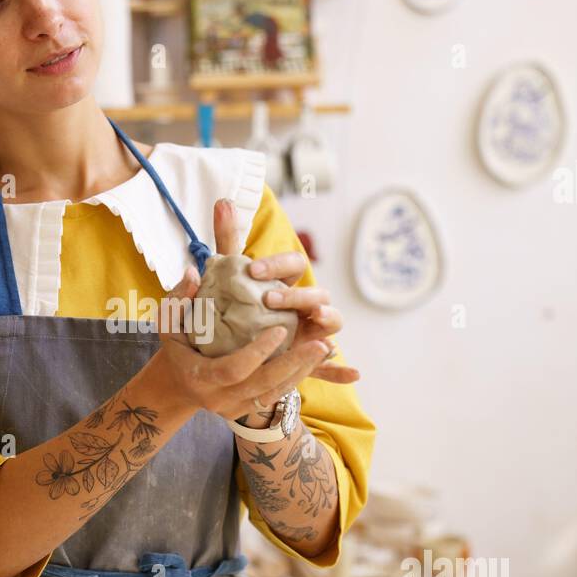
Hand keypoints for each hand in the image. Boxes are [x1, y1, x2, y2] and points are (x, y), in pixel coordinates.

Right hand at [155, 198, 358, 422]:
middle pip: (263, 386)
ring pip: (275, 394)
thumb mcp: (169, 322)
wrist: (176, 386)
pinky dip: (297, 378)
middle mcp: (219, 399)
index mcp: (200, 377)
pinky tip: (315, 360)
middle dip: (293, 364)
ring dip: (302, 371)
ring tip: (325, 348)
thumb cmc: (176, 347)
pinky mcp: (246, 411)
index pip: (233, 369)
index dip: (257, 352)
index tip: (278, 329)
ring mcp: (234, 408)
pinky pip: (277, 397)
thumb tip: (192, 273)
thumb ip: (178, 298)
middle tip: (320, 342)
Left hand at [213, 196, 359, 407]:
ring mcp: (309, 331)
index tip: (252, 268)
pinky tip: (354, 374)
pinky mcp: (306, 359)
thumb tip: (222, 201)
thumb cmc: (233, 306)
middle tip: (270, 298)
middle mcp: (303, 304)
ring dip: (329, 318)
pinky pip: (327, 367)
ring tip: (317, 318)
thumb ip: (227, 240)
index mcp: (287, 281)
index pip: (294, 263)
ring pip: (331, 322)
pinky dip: (342, 370)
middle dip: (300, 293)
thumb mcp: (226, 276)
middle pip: (318, 292)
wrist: (229, 348)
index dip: (278, 264)